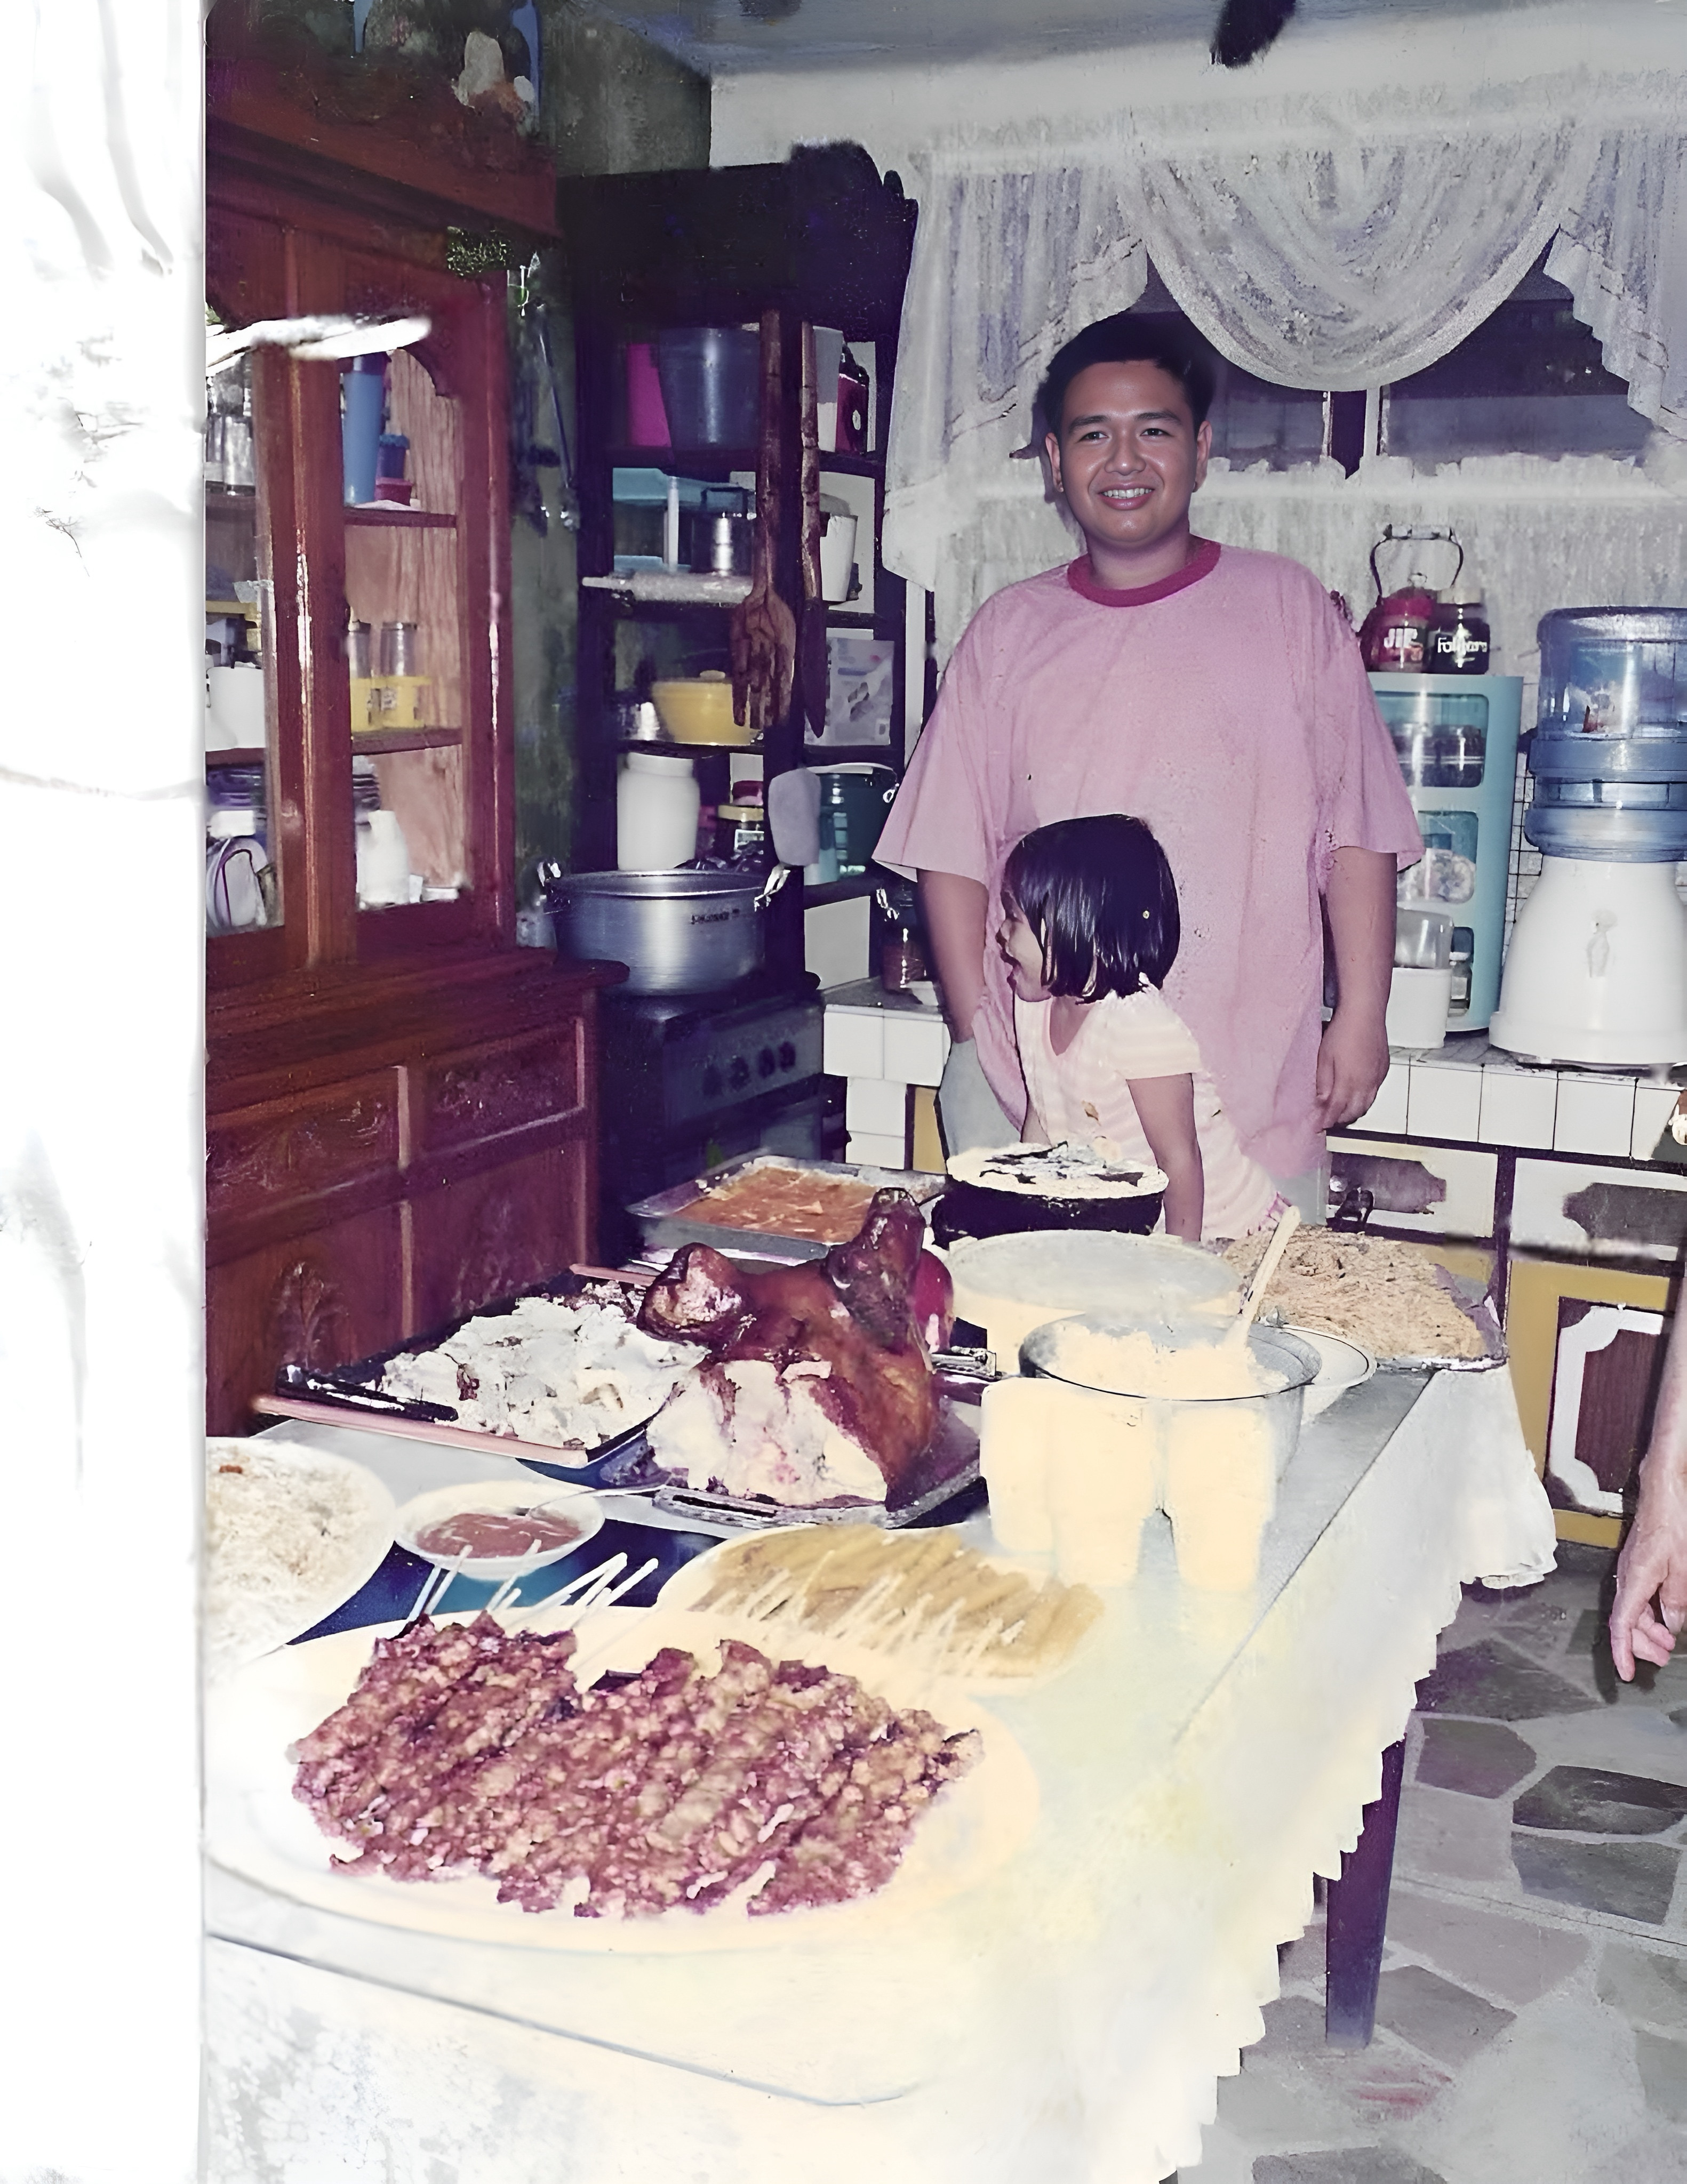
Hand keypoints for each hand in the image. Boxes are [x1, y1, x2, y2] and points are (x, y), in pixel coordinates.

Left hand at [1314, 1007, 1389, 1129]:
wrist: (1366, 1012)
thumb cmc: (1344, 1030)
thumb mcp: (1324, 1058)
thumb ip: (1323, 1083)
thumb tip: (1320, 1101)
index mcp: (1350, 1081)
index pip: (1336, 1111)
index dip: (1326, 1121)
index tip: (1317, 1126)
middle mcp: (1367, 1083)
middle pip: (1354, 1112)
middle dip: (1339, 1120)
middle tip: (1326, 1120)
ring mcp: (1377, 1077)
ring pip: (1366, 1105)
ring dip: (1353, 1112)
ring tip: (1339, 1112)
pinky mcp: (1383, 1070)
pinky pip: (1374, 1092)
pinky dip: (1364, 1100)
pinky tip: (1356, 1096)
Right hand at [1610, 1463, 1686, 1678]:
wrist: (1663, 1490)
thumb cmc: (1672, 1520)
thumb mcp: (1683, 1565)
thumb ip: (1676, 1598)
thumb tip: (1671, 1623)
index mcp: (1635, 1579)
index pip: (1623, 1624)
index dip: (1623, 1652)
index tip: (1626, 1673)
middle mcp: (1627, 1576)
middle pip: (1626, 1621)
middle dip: (1642, 1645)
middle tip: (1663, 1659)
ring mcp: (1630, 1569)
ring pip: (1632, 1609)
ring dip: (1648, 1629)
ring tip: (1667, 1642)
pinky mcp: (1638, 1563)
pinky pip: (1637, 1596)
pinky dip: (1648, 1612)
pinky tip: (1663, 1615)